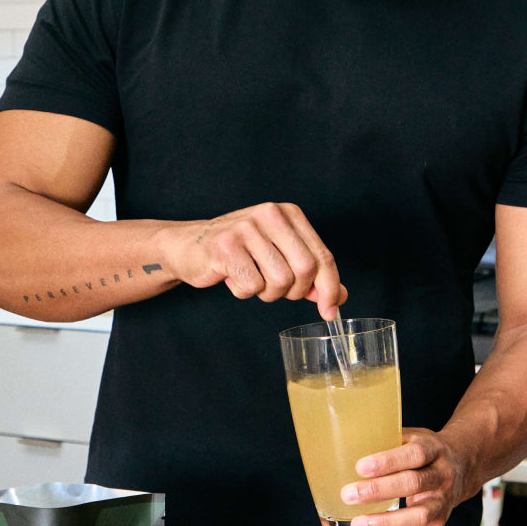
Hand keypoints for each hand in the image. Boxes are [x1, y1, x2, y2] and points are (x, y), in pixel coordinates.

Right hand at [156, 202, 345, 316]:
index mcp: (289, 213)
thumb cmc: (237, 253)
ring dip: (265, 293)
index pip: (322, 256)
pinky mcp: (225, 247)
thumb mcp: (277, 256)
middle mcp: (270, 214)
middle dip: (293, 292)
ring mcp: (246, 228)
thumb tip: (338, 297)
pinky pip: (251, 286)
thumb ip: (308, 274)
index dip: (328, 288)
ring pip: (279, 281)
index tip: (329, 311)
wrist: (188, 246)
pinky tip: (231, 278)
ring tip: (249, 279)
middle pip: (305, 270)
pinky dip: (243, 292)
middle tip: (274, 290)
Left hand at [332, 428, 473, 525]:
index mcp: (433, 449)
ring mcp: (441, 503)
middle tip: (348, 495)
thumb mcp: (410, 436)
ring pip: (415, 518)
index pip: (413, 455)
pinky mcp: (436, 525)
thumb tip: (336, 444)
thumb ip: (382, 440)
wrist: (463, 466)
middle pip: (413, 485)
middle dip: (379, 491)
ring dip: (383, 524)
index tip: (360, 467)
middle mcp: (442, 476)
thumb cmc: (422, 451)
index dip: (388, 462)